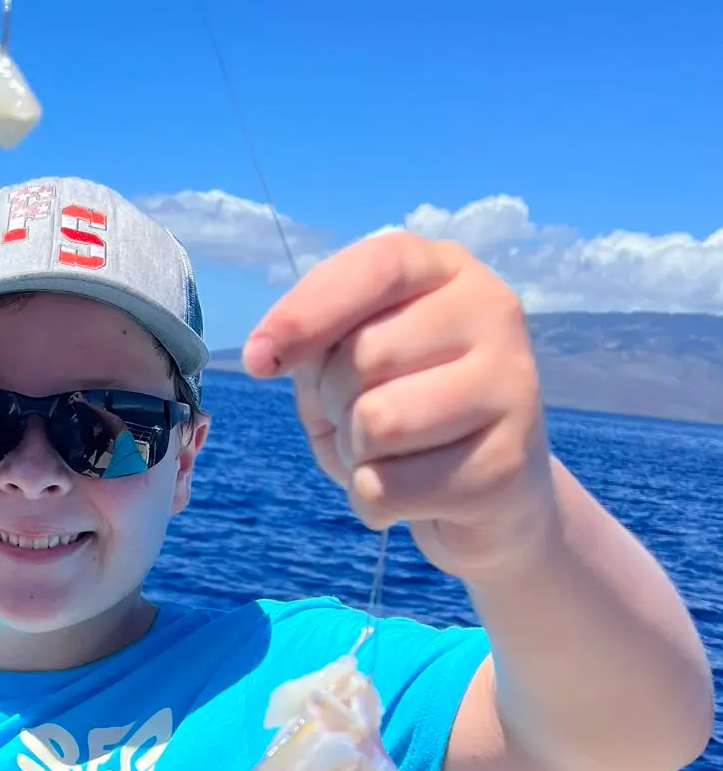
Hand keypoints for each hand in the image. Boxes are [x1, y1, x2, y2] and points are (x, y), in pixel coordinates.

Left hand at [243, 231, 558, 583]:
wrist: (489, 493)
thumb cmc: (405, 414)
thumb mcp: (346, 367)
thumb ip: (313, 343)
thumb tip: (265, 353)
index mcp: (449, 273)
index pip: (376, 267)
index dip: (306, 312)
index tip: (258, 360)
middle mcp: (493, 314)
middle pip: (365, 355)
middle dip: (335, 402)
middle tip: (363, 420)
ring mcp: (512, 386)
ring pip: (377, 422)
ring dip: (355, 454)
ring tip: (388, 456)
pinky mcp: (506, 464)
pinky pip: (388, 488)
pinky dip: (374, 503)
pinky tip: (410, 495)